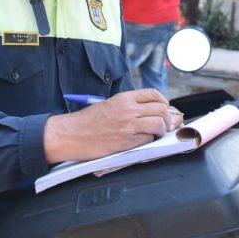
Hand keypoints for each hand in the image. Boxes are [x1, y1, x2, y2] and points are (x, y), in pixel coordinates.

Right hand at [43, 89, 183, 163]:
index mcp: (124, 98)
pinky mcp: (126, 142)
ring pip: (159, 124)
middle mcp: (128, 109)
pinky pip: (148, 140)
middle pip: (162, 109)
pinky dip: (149, 141)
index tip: (165, 110)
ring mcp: (128, 125)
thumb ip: (130, 106)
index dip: (164, 102)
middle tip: (165, 125)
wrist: (70, 134)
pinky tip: (142, 142)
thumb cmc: (87, 122)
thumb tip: (152, 111)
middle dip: (168, 118)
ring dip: (161, 131)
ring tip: (155, 134)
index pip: (154, 95)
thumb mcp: (109, 105)